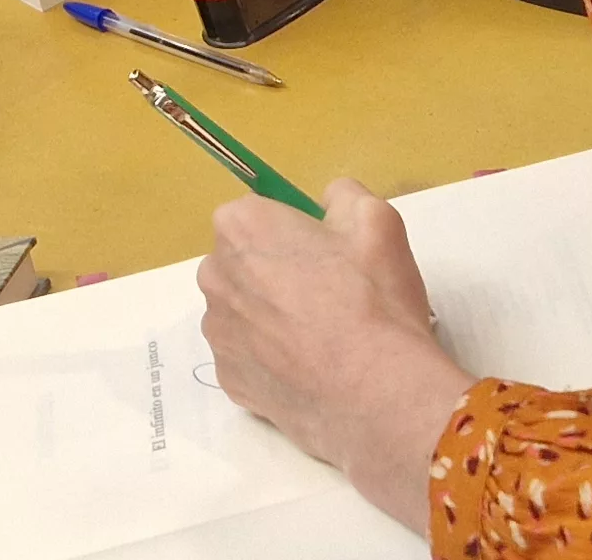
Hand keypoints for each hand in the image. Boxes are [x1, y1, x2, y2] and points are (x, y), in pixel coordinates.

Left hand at [199, 180, 476, 531]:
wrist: (374, 394)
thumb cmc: (372, 299)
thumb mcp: (377, 219)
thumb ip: (344, 196)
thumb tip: (329, 201)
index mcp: (241, 227)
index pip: (258, 214)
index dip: (295, 232)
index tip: (328, 253)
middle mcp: (214, 276)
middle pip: (245, 263)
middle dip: (277, 272)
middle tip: (330, 295)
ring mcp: (217, 334)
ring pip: (244, 313)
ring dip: (272, 318)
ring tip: (323, 339)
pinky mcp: (227, 381)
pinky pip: (249, 359)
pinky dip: (274, 361)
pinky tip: (311, 370)